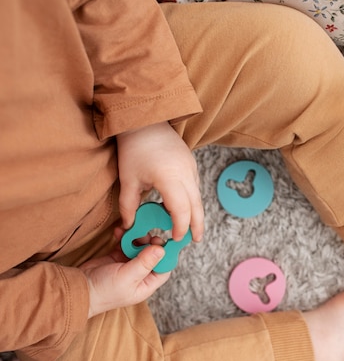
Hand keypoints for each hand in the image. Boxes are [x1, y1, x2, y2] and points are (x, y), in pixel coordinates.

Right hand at [80, 236, 169, 318]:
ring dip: (136, 238)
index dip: (166, 255)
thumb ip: (144, 263)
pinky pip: (125, 244)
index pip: (164, 269)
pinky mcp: (116, 258)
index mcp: (146, 285)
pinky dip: (123, 237)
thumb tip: (161, 249)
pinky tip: (119, 231)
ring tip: (132, 231)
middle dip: (150, 243)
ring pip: (138, 248)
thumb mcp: (127, 277)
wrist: (79, 288)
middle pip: (152, 256)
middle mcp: (139, 276)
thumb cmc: (104, 291)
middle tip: (147, 233)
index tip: (164, 241)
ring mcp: (128, 266)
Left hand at [116, 122, 203, 242]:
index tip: (175, 239)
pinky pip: (195, 186)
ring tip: (190, 228)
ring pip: (198, 197)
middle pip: (197, 207)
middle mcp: (185, 173)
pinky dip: (192, 200)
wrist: (144, 119)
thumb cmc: (134, 148)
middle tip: (195, 241)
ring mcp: (190, 167)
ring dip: (195, 213)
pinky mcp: (190, 162)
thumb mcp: (128, 179)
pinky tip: (184, 207)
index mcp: (170, 179)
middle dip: (197, 226)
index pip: (181, 211)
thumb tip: (129, 226)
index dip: (180, 228)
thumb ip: (128, 206)